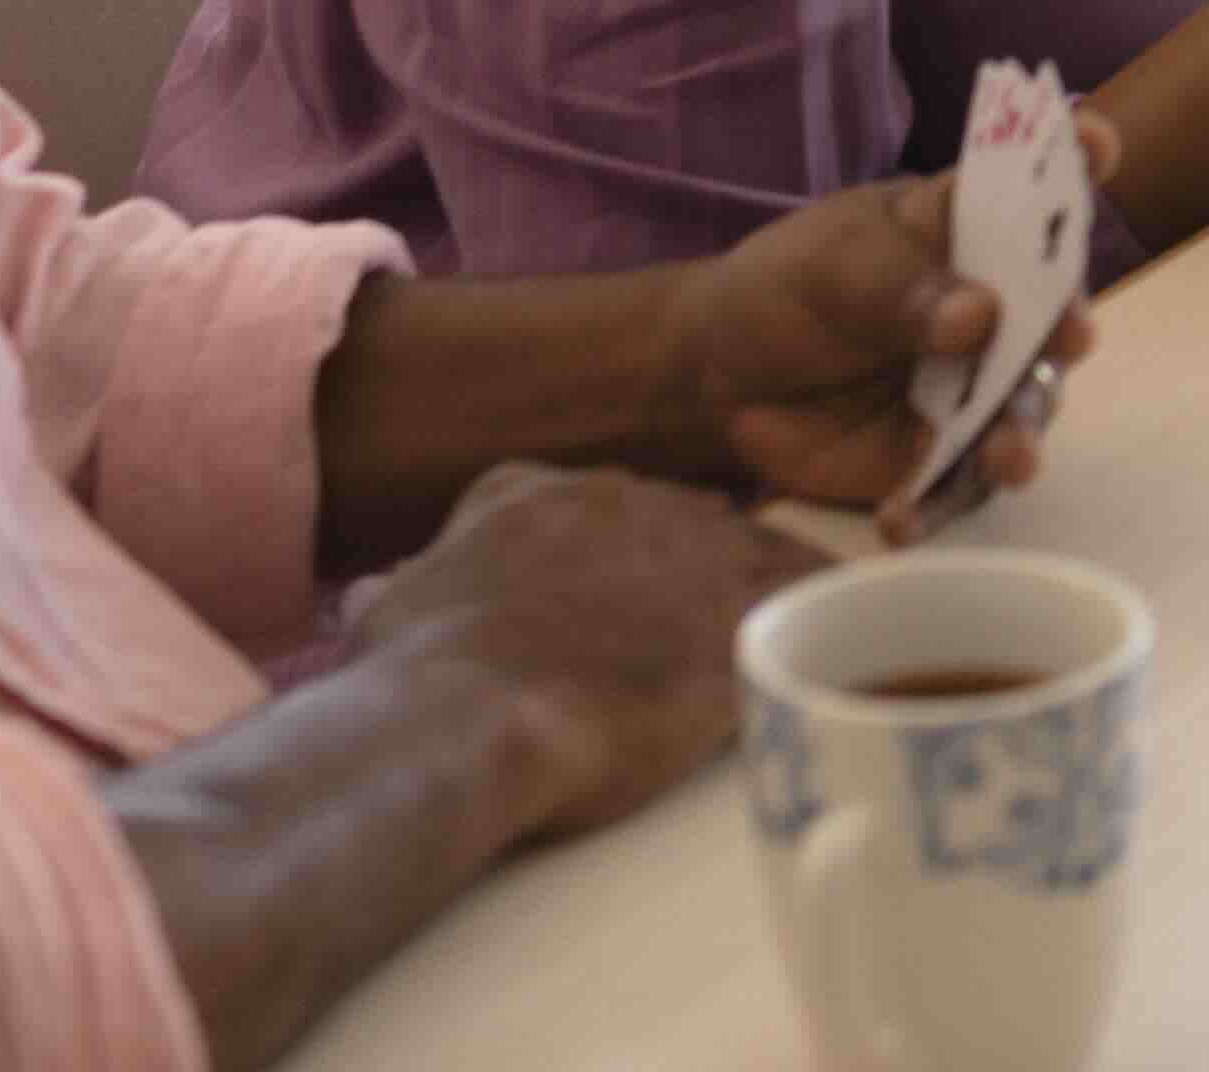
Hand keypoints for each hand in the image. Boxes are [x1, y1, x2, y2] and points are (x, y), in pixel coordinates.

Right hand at [354, 460, 819, 839]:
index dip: (624, 556)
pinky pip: (807, 591)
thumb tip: (378, 601)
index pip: (606, 504)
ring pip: (754, 548)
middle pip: (688, 519)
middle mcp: (621, 499)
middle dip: (696, 573)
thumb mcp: (390, 615)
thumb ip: (402, 595)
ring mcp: (685, 548)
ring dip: (763, 591)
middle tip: (696, 639)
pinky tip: (830, 644)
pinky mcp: (736, 609)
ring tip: (779, 641)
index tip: (624, 601)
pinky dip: (819, 612)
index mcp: (533, 492)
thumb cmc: (409, 684)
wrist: (457, 715)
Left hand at [642, 122, 1120, 517]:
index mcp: (972, 230)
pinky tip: (899, 520)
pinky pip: (952, 491)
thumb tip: (981, 316)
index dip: (1076, 156)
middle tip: (1070, 337)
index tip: (1095, 140)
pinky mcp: (939, 459)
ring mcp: (975, 389)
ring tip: (1008, 458)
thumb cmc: (788, 291)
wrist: (720, 381)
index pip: (1035, 185)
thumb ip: (903, 288)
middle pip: (1053, 314)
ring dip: (1022, 439)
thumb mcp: (834, 269)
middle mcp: (997, 309)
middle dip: (1068, 326)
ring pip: (1021, 414)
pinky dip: (933, 509)